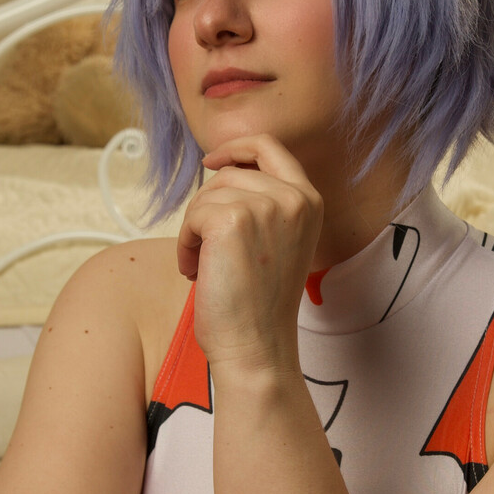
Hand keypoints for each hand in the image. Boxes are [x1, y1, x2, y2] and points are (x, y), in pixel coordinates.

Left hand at [176, 134, 323, 374]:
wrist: (257, 346)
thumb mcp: (277, 241)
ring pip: (207, 196)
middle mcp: (293, 198)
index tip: (212, 163)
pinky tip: (194, 273)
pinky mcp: (231, 220)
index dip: (236, 148)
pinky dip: (184, 245)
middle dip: (207, 209)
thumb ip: (264, 204)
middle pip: (229, 175)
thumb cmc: (260, 305)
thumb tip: (222, 172)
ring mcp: (264, 206)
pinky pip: (192, 216)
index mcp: (309, 201)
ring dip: (194, 230)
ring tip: (202, 266)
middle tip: (206, 252)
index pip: (269, 146)